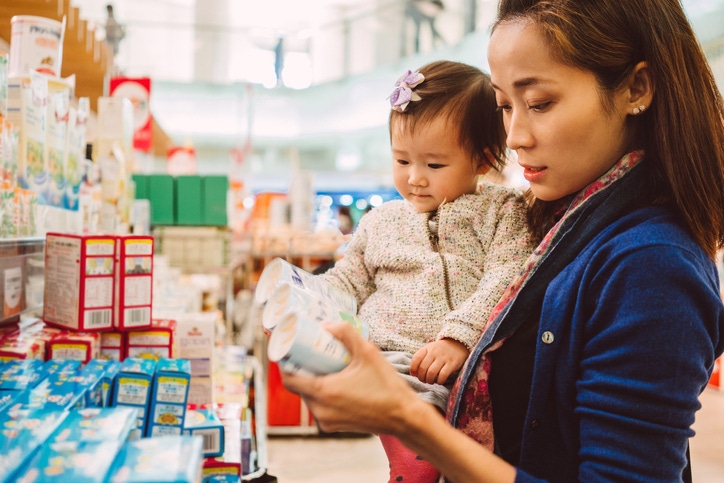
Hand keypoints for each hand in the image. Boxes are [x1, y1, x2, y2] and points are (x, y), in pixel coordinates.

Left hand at [281, 321, 419, 434]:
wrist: (404, 417)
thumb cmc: (387, 386)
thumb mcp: (368, 353)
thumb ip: (346, 333)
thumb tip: (327, 324)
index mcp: (323, 392)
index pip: (289, 379)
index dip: (285, 364)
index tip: (289, 350)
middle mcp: (320, 410)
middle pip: (299, 387)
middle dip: (302, 370)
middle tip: (309, 353)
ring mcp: (327, 421)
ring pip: (309, 398)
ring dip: (312, 383)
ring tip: (323, 366)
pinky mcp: (334, 426)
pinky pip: (320, 408)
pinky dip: (322, 395)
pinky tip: (334, 382)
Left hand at [410, 339, 468, 384]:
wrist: (458, 343)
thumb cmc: (440, 350)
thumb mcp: (429, 350)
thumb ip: (420, 359)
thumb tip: (413, 374)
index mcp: (427, 348)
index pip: (416, 358)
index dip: (413, 368)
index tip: (414, 374)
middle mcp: (434, 352)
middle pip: (423, 368)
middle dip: (421, 377)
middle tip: (424, 380)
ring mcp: (443, 358)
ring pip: (431, 372)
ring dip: (429, 380)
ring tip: (431, 381)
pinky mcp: (452, 363)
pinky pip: (443, 375)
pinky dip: (439, 381)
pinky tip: (439, 381)